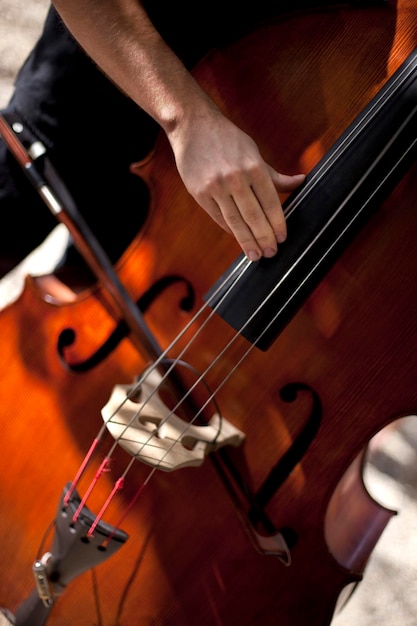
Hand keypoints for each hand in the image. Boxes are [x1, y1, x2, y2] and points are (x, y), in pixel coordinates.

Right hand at [170, 106, 304, 260]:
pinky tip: (239, 238)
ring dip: (247, 241)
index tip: (282, 238)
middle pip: (253, 216)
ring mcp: (215, 187)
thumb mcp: (254, 153)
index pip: (270, 202)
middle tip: (271, 253)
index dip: (277, 223)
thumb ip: (274, 175)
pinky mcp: (200, 193)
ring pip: (235, 221)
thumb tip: (300, 182)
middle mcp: (235, 178)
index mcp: (253, 167)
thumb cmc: (228, 140)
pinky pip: (218, 217)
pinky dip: (230, 229)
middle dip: (264, 237)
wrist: (193, 126)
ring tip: (256, 255)